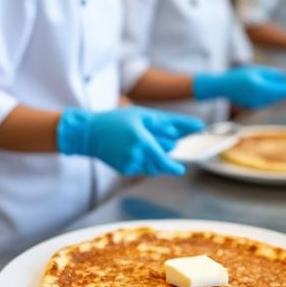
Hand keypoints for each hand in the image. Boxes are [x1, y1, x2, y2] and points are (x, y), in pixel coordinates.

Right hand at [57, 107, 202, 175]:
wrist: (89, 134)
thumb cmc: (118, 120)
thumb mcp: (144, 116)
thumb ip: (171, 122)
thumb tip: (196, 126)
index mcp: (143, 142)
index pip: (164, 161)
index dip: (173, 167)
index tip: (180, 170)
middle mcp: (136, 156)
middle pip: (159, 163)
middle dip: (162, 153)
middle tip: (155, 139)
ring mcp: (128, 165)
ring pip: (151, 167)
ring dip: (152, 158)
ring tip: (141, 142)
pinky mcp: (123, 170)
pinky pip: (139, 168)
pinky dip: (140, 160)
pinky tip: (129, 148)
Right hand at [193, 66, 285, 108]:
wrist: (222, 87)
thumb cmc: (238, 76)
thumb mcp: (256, 70)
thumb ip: (271, 74)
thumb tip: (285, 79)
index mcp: (261, 88)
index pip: (281, 90)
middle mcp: (260, 99)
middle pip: (279, 95)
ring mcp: (257, 105)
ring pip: (274, 99)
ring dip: (281, 93)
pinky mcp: (254, 106)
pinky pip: (267, 101)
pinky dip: (273, 96)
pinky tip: (276, 91)